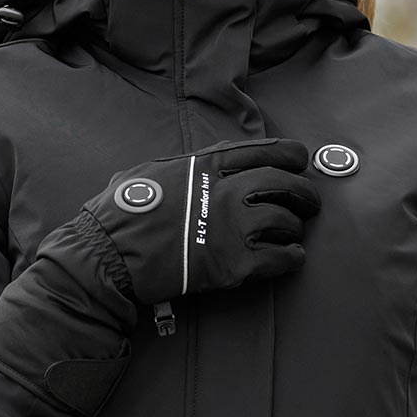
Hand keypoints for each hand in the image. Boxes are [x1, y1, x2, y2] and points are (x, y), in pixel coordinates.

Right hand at [77, 136, 322, 305]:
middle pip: (287, 185)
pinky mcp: (235, 264)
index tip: (301, 162)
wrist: (107, 257)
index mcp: (209, 165)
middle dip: (305, 194)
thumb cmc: (122, 213)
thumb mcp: (155, 171)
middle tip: (309, 203)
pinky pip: (282, 258)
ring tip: (291, 234)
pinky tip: (290, 257)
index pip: (269, 151)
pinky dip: (292, 257)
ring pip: (287, 222)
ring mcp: (234, 228)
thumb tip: (219, 156)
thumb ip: (192, 163)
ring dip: (294, 229)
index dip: (293, 157)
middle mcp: (227, 191)